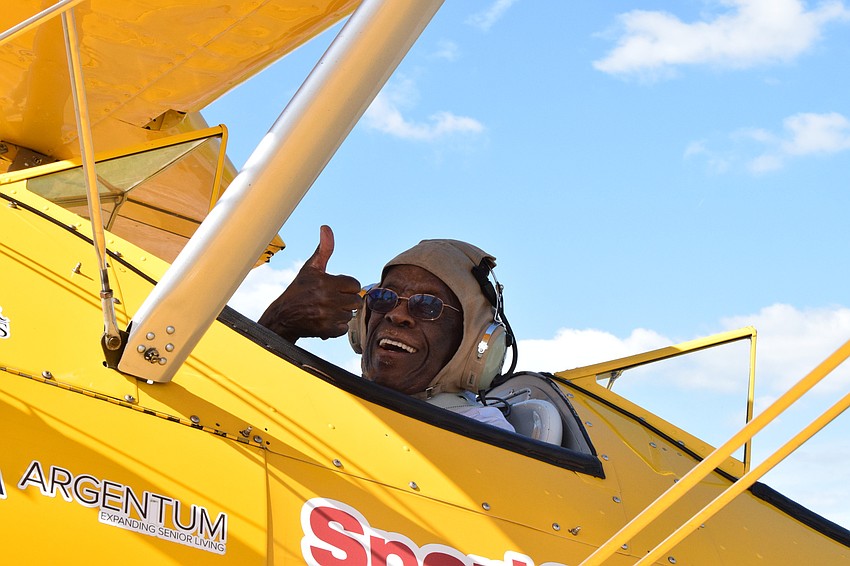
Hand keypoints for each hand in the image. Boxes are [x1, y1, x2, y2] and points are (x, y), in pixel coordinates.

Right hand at [258, 225, 360, 341]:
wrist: (283, 316)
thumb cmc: (298, 290)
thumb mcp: (310, 268)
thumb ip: (324, 249)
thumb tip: (326, 228)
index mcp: (326, 282)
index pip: (355, 284)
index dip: (347, 286)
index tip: (336, 287)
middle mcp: (328, 299)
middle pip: (355, 301)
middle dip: (346, 300)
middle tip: (332, 299)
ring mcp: (328, 316)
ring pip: (350, 315)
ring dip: (341, 313)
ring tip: (327, 309)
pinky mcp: (326, 330)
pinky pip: (344, 328)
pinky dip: (337, 326)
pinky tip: (325, 319)